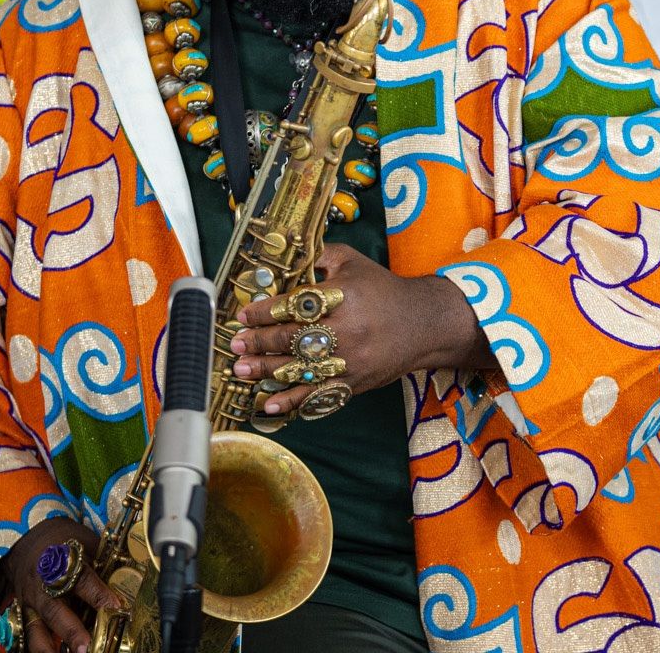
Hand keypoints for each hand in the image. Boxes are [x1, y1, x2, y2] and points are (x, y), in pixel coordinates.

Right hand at [0, 517, 124, 652]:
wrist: (24, 540)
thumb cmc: (61, 540)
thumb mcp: (84, 541)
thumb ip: (103, 562)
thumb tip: (131, 579)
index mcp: (61, 562)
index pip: (81, 579)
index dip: (98, 594)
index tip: (115, 606)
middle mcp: (42, 584)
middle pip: (55, 610)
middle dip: (71, 631)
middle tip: (86, 648)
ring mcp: (29, 601)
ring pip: (35, 629)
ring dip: (49, 648)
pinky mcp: (22, 613)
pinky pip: (27, 634)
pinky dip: (38, 647)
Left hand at [230, 244, 487, 417]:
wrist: (423, 323)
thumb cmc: (382, 289)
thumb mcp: (352, 262)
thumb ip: (317, 257)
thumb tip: (279, 259)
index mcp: (344, 296)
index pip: (297, 304)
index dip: (265, 311)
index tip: (244, 314)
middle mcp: (347, 330)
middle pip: (294, 339)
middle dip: (259, 343)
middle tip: (236, 345)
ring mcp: (350, 361)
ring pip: (301, 369)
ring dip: (266, 371)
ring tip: (241, 370)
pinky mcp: (354, 383)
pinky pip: (318, 395)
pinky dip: (292, 402)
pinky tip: (269, 404)